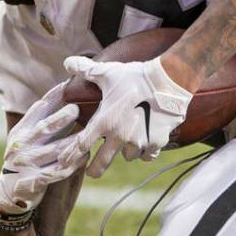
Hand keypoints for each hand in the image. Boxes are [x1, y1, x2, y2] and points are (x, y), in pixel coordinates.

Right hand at [0, 82, 83, 214]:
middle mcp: (22, 146)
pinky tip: (85, 156)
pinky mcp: (36, 180)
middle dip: (61, 118)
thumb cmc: (26, 155)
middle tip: (76, 108)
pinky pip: (59, 171)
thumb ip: (40, 118)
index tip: (66, 86)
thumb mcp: (26, 135)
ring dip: (73, 141)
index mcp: (21, 131)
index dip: (52, 98)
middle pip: (44, 129)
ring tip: (88, 133)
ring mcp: (28, 164)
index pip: (37, 111)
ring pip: (55, 151)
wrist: (11, 189)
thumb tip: (61, 92)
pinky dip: (73, 164)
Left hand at [58, 56, 191, 177]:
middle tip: (91, 173)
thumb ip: (86, 70)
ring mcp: (139, 142)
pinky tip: (146, 147)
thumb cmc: (135, 76)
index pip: (81, 145)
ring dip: (126, 153)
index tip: (67, 161)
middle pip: (101, 163)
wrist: (168, 80)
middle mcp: (119, 136)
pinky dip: (146, 153)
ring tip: (126, 145)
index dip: (72, 155)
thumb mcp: (108, 73)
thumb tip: (67, 62)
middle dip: (94, 170)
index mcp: (104, 122)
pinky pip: (148, 155)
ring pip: (128, 157)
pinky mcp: (157, 142)